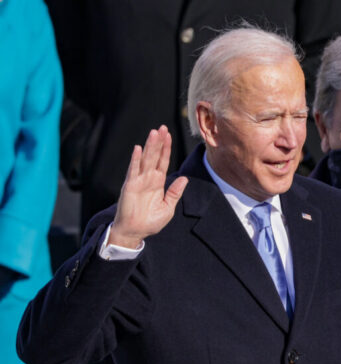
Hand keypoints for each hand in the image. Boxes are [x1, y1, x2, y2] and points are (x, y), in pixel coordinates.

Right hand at [108, 126, 188, 247]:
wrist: (135, 232)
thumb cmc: (151, 222)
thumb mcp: (168, 207)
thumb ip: (175, 192)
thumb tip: (184, 178)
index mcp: (158, 183)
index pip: (163, 161)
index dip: (166, 149)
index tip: (169, 135)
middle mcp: (148, 179)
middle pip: (155, 156)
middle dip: (159, 142)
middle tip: (162, 127)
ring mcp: (138, 181)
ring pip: (146, 160)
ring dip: (149, 146)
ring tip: (154, 132)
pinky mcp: (129, 186)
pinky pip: (133, 171)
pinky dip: (136, 160)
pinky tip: (138, 149)